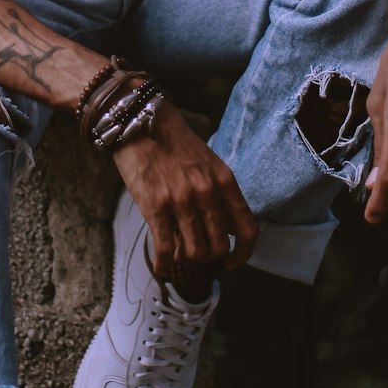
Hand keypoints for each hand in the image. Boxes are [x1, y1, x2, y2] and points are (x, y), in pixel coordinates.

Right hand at [111, 100, 258, 276]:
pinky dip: (164, 264)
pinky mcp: (155, 206)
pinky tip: (161, 265)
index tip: (231, 261)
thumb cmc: (173, 142)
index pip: (248, 229)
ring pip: (194, 252)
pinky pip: (166, 249)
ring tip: (176, 252)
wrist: (139, 121)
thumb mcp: (207, 163)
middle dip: (207, 256)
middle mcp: (207, 192)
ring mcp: (182, 200)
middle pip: (219, 247)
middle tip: (195, 251)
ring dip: (185, 258)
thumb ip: (218, 192)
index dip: (243, 254)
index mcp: (225, 180)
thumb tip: (222, 227)